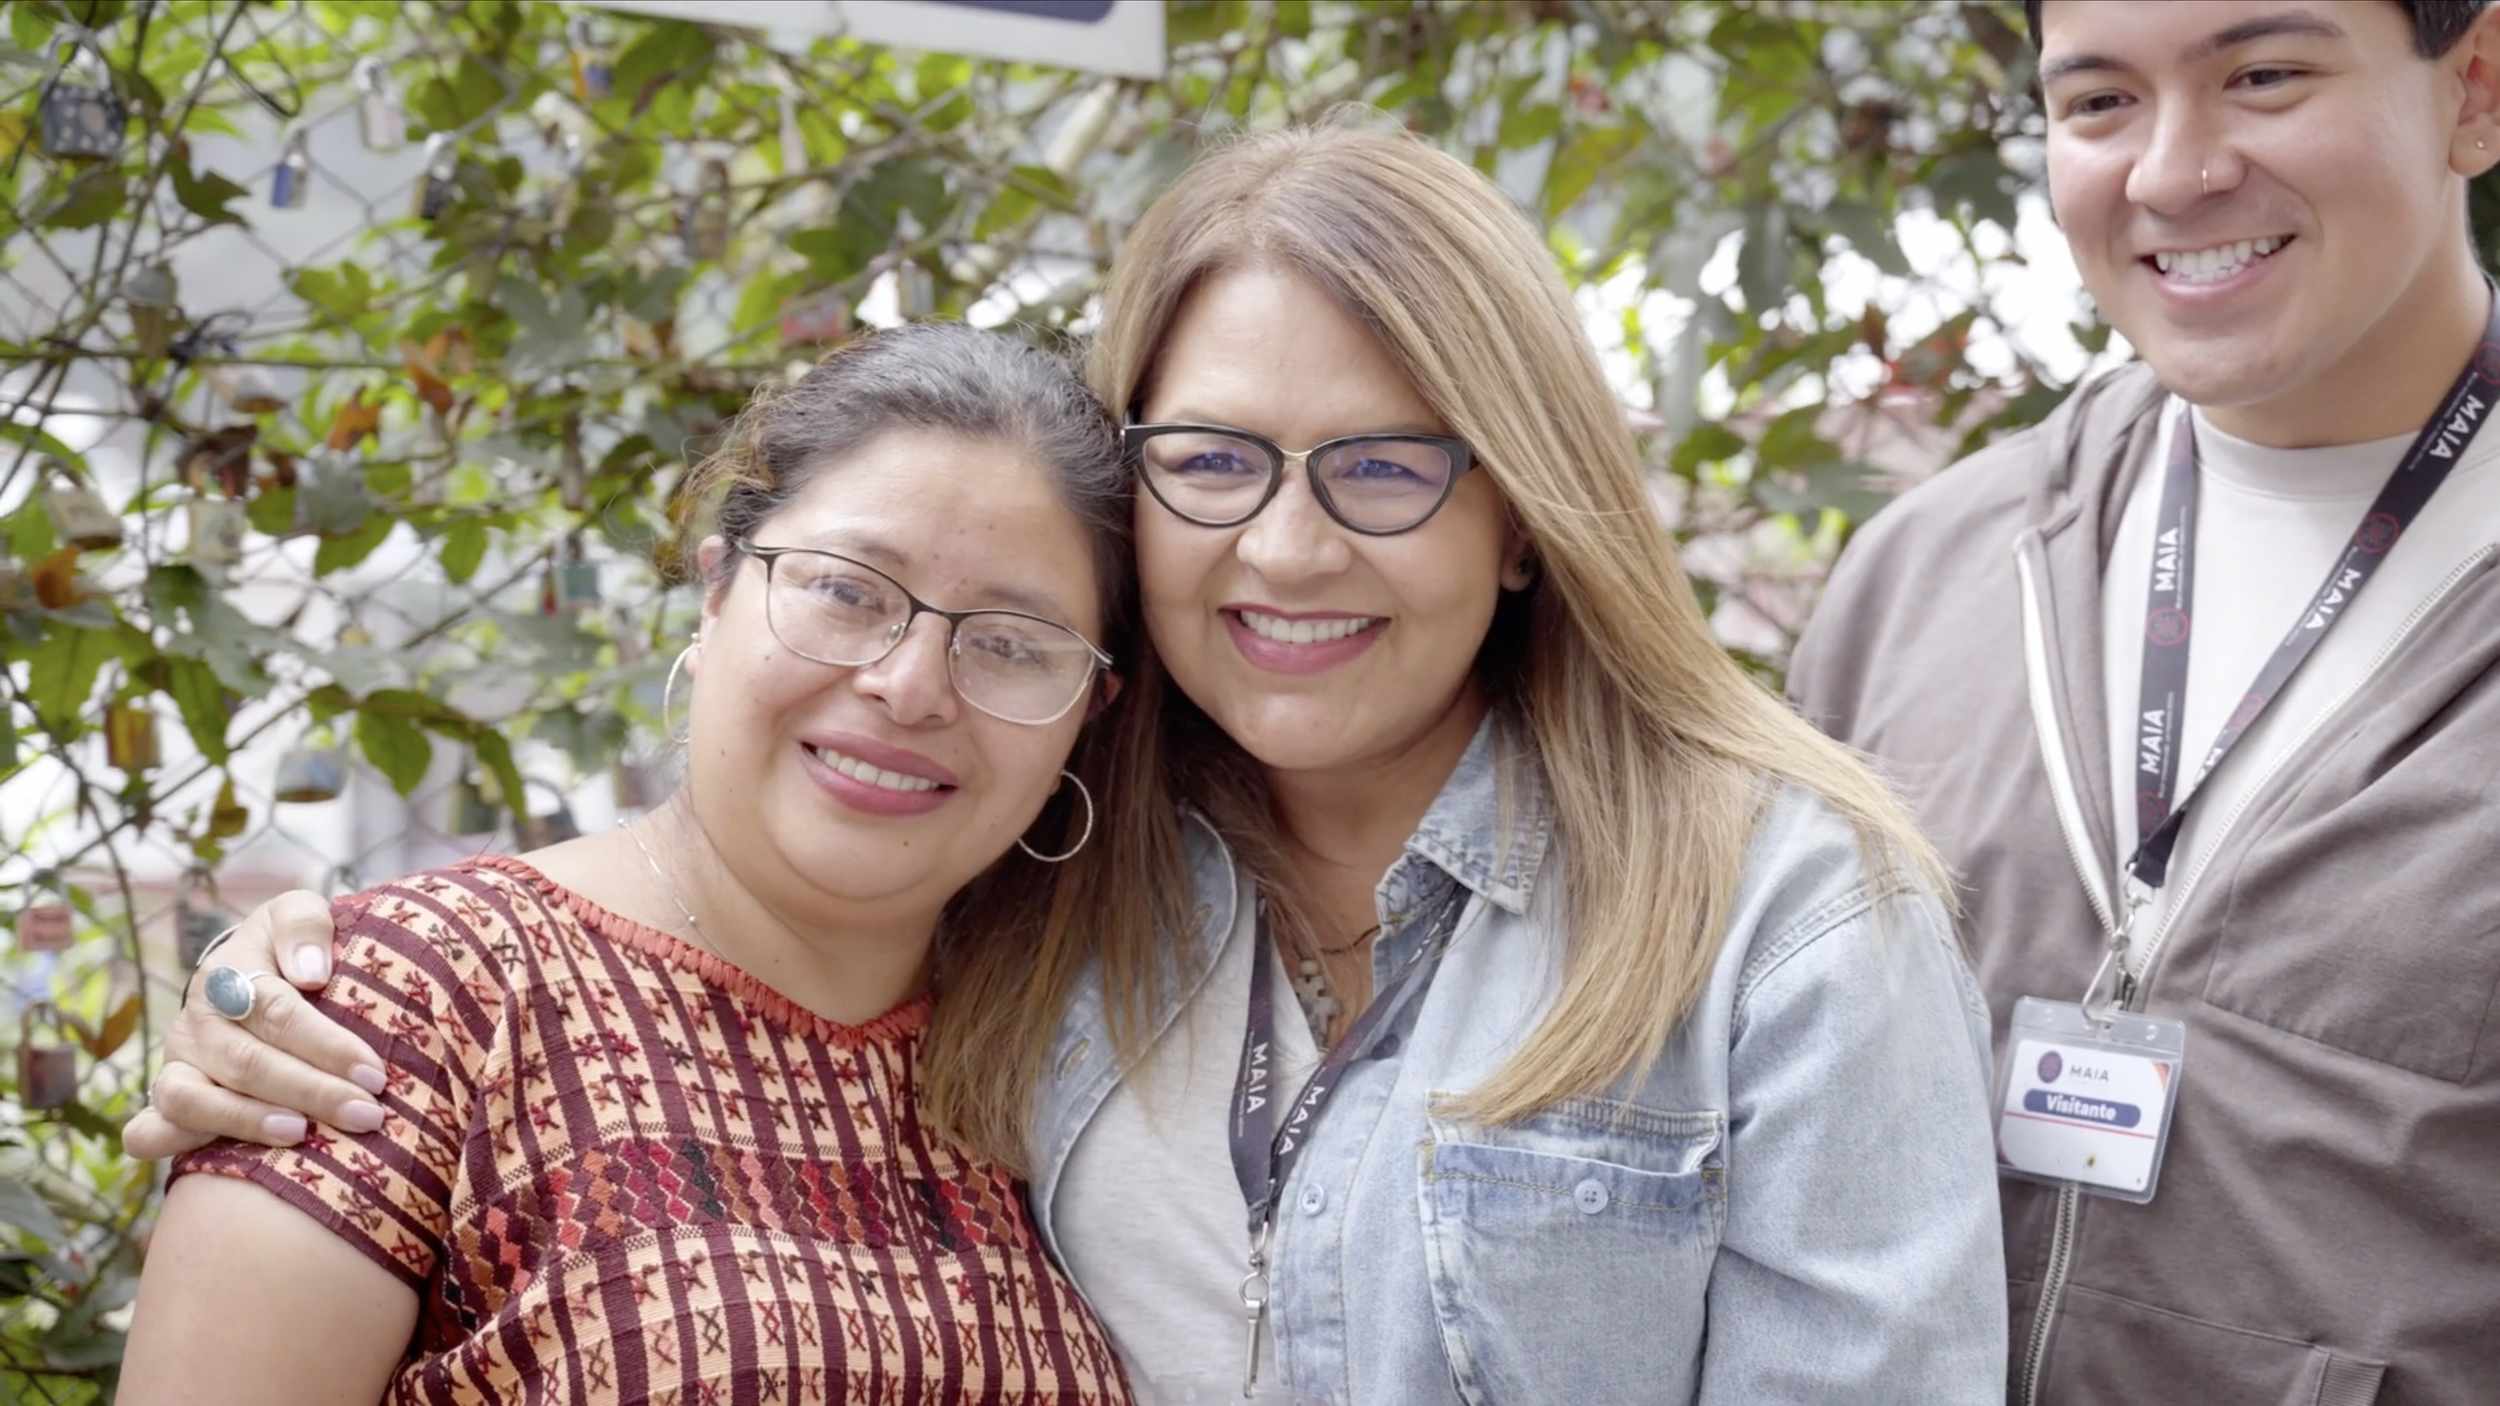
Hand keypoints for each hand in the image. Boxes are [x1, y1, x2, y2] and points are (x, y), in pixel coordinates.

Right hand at [121, 890, 387, 1159]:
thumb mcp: (297, 915)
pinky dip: (170, 1144)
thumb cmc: (287, 948)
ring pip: (193, 1100)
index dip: (327, 1046)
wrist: (244, 972)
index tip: (374, 1074)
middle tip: (366, 1114)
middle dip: (311, 1092)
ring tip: (300, 1134)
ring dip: (246, 1121)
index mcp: (228, 975)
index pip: (278, 1013)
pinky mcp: (166, 1100)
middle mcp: (197, 1023)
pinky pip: (150, 1129)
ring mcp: (177, 1063)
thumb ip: (304, 927)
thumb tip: (311, 972)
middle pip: (246, 1063)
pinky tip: (212, 1156)